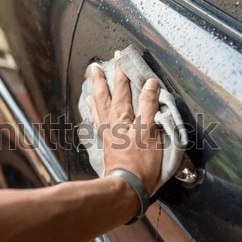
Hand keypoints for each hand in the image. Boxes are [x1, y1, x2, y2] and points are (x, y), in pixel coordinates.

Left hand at [87, 62, 162, 194]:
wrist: (127, 186)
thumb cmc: (141, 161)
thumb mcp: (149, 131)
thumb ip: (149, 105)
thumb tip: (149, 83)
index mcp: (123, 116)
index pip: (123, 88)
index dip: (122, 71)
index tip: (119, 56)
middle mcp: (111, 122)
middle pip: (105, 96)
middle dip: (102, 80)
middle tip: (95, 67)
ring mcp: (107, 133)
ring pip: (99, 108)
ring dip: (96, 94)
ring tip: (91, 86)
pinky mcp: (107, 143)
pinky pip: (98, 122)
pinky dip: (94, 114)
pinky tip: (93, 112)